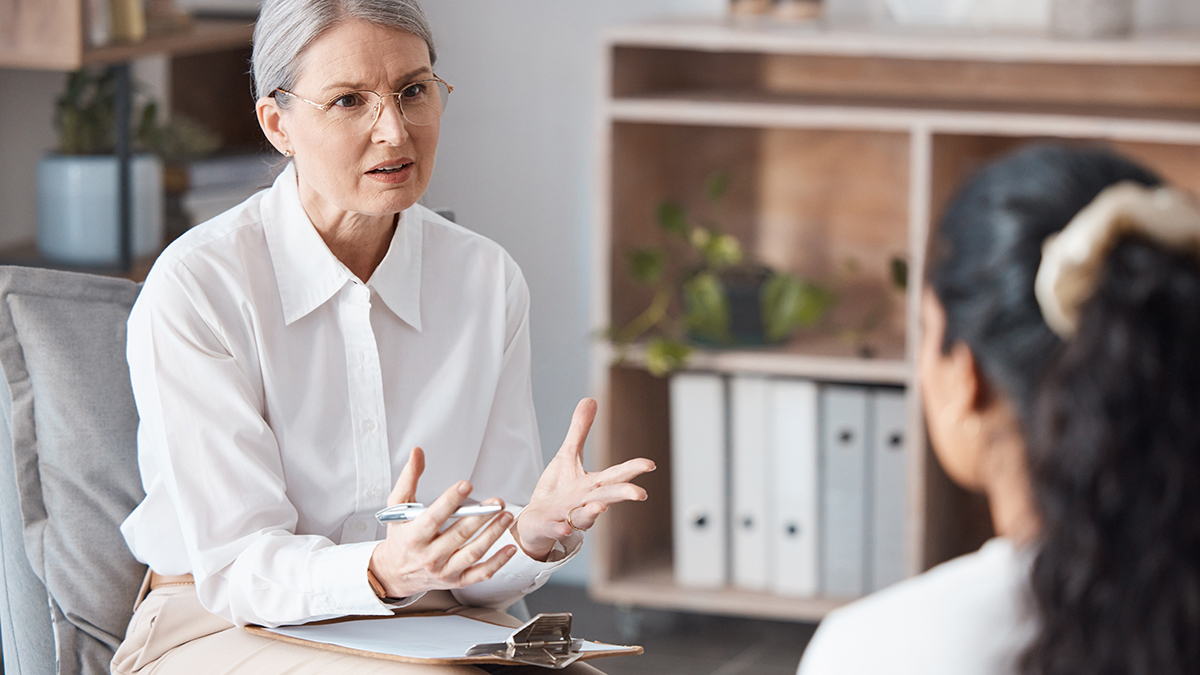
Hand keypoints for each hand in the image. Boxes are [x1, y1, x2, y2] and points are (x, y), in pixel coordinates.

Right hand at [368, 447, 516, 598]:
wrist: (394, 573)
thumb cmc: (400, 537)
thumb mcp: (398, 507)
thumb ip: (409, 479)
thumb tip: (418, 453)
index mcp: (413, 537)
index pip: (433, 518)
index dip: (450, 501)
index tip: (466, 485)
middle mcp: (429, 556)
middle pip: (458, 535)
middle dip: (480, 517)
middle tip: (497, 501)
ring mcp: (444, 570)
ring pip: (472, 553)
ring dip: (492, 535)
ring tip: (506, 517)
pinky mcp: (456, 580)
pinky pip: (480, 573)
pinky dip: (497, 562)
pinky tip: (510, 549)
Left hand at [514, 398, 655, 560]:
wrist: (536, 522)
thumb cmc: (557, 490)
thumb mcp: (567, 456)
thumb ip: (580, 431)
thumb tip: (591, 400)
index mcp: (592, 485)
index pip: (615, 476)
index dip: (632, 469)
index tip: (649, 464)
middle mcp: (584, 502)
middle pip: (607, 497)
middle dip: (623, 494)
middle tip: (640, 494)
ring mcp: (568, 516)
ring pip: (584, 516)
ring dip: (593, 512)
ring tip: (600, 506)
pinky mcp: (549, 525)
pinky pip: (556, 528)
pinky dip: (561, 529)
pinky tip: (565, 527)